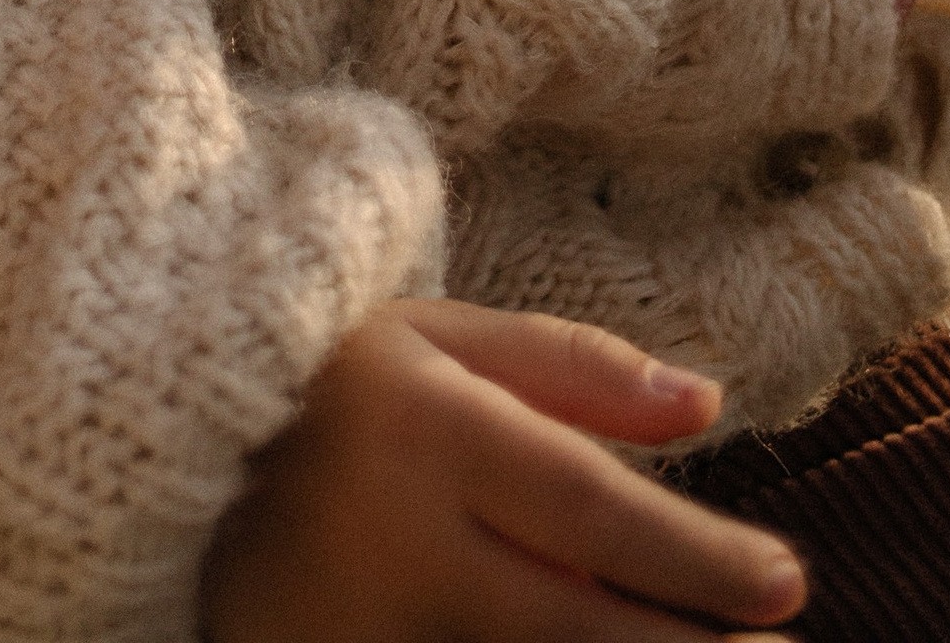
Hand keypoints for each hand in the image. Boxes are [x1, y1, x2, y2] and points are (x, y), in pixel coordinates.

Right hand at [201, 301, 803, 642]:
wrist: (163, 459)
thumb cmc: (325, 387)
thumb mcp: (433, 337)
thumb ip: (569, 367)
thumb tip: (709, 400)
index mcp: (420, 430)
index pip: (582, 502)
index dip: (690, 553)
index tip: (786, 581)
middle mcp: (394, 543)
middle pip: (570, 622)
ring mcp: (364, 634)